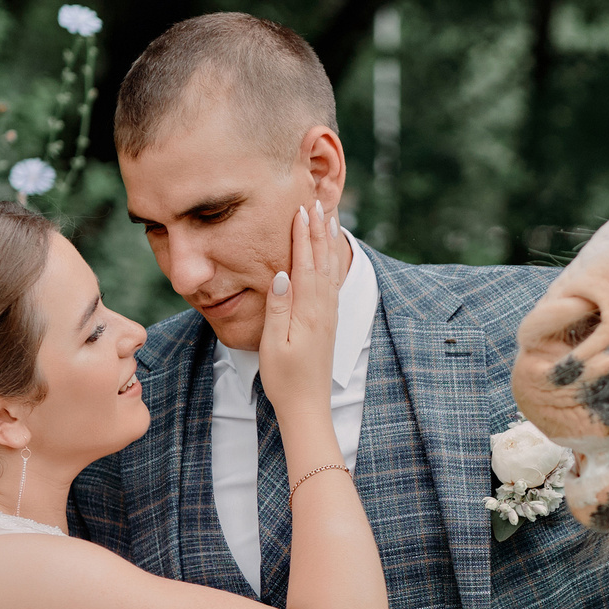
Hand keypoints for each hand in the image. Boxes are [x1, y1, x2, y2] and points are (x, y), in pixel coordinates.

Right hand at [258, 201, 349, 415]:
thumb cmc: (284, 378)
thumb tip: (281, 274)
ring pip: (331, 270)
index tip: (301, 210)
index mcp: (308, 312)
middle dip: (318, 231)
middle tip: (316, 202)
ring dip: (329, 242)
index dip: (303, 236)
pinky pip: (333, 283)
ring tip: (329, 217)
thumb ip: (278, 308)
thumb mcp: (274, 344)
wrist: (307, 406)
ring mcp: (328, 316)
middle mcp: (323, 310)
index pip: (306, 265)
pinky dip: (334, 262)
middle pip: (322, 262)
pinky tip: (332, 255)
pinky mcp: (328, 322)